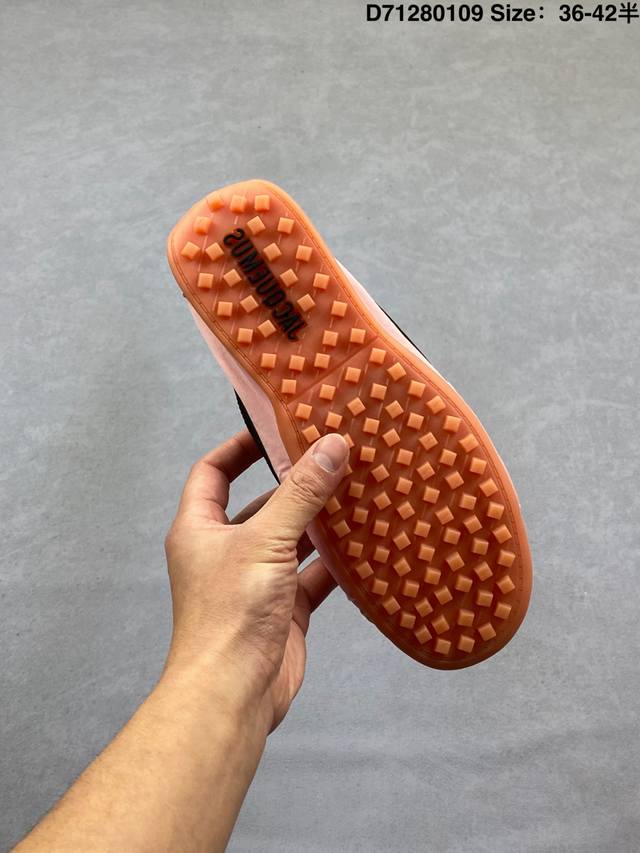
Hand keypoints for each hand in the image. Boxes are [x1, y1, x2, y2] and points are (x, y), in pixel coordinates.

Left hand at [163, 430, 348, 730]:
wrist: (233, 695)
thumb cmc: (229, 617)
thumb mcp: (265, 541)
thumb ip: (300, 494)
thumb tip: (331, 446)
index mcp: (201, 529)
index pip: (213, 472)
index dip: (239, 446)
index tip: (275, 427)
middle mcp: (226, 551)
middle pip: (262, 504)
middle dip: (295, 483)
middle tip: (332, 457)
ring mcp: (257, 581)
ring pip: (292, 539)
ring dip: (321, 521)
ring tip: (357, 491)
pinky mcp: (284, 609)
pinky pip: (313, 575)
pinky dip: (337, 562)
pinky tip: (365, 545)